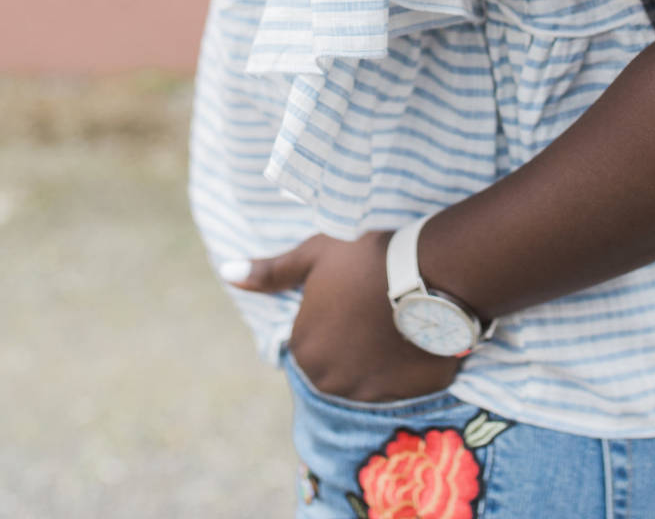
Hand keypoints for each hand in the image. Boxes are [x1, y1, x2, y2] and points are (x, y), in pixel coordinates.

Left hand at [223, 231, 466, 402]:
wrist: (427, 270)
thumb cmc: (364, 257)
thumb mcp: (314, 256)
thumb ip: (270, 273)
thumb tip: (227, 272)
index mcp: (302, 350)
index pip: (311, 345)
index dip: (333, 321)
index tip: (351, 302)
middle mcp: (328, 381)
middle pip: (336, 368)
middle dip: (351, 348)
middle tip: (374, 316)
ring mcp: (367, 394)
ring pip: (366, 382)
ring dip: (376, 363)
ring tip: (395, 327)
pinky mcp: (404, 398)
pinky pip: (398, 390)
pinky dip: (403, 373)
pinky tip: (414, 341)